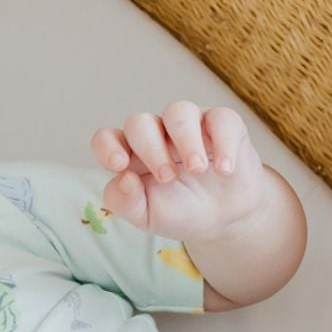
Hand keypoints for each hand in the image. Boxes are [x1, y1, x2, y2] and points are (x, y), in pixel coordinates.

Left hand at [90, 103, 266, 239]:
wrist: (225, 220)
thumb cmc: (180, 212)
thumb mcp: (147, 217)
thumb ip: (125, 202)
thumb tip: (123, 177)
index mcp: (131, 154)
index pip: (107, 139)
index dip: (107, 146)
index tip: (119, 165)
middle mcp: (156, 133)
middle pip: (140, 123)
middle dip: (150, 149)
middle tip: (168, 179)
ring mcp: (189, 125)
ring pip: (178, 112)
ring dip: (185, 140)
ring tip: (197, 169)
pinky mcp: (223, 124)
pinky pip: (220, 119)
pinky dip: (222, 143)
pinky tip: (224, 170)